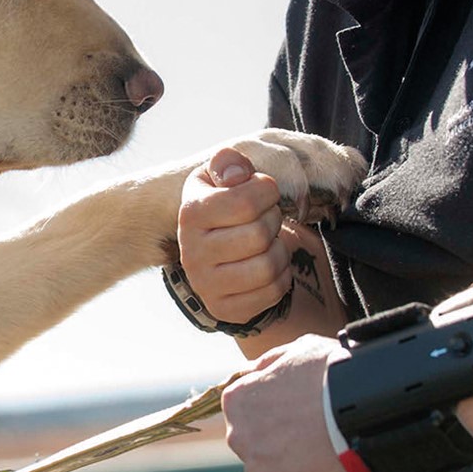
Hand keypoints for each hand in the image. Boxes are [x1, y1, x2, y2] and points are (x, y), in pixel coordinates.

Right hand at [176, 148, 290, 324]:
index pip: (246, 202)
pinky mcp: (225, 309)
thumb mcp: (220, 177)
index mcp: (191, 213)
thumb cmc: (223, 208)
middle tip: (265, 218)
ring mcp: (207, 285)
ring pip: (268, 265)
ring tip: (267, 241)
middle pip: (259, 234)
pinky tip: (267, 265)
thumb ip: (228, 162)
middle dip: (273, 221)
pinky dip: (281, 275)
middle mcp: (192, 252)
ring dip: (279, 250)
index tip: (262, 192)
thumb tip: (237, 176)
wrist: (213, 254)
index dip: (267, 191)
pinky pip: (273, 291)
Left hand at [221, 334, 367, 471]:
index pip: (246, 413)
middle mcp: (239, 439)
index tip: (300, 414)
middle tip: (316, 437)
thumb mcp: (300, 351)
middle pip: (256, 446)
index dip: (276, 413)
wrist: (366, 414)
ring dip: (294, 470)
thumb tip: (257, 373)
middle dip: (281, 444)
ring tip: (327, 456)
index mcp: (238, 401)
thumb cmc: (335, 376)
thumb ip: (271, 364)